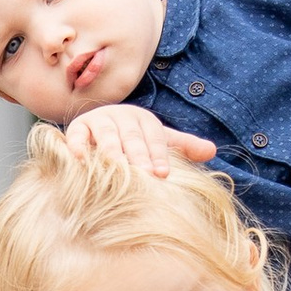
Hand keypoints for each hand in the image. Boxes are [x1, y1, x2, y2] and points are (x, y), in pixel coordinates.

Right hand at [60, 102, 215, 176]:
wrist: (98, 128)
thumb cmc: (133, 139)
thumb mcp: (158, 140)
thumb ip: (183, 146)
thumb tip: (213, 151)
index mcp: (144, 119)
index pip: (154, 138)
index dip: (158, 155)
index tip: (163, 174)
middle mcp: (122, 116)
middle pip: (132, 137)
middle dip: (138, 156)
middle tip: (145, 174)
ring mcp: (98, 121)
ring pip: (107, 136)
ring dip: (112, 152)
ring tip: (118, 168)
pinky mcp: (77, 128)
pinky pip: (77, 137)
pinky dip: (78, 147)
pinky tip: (82, 161)